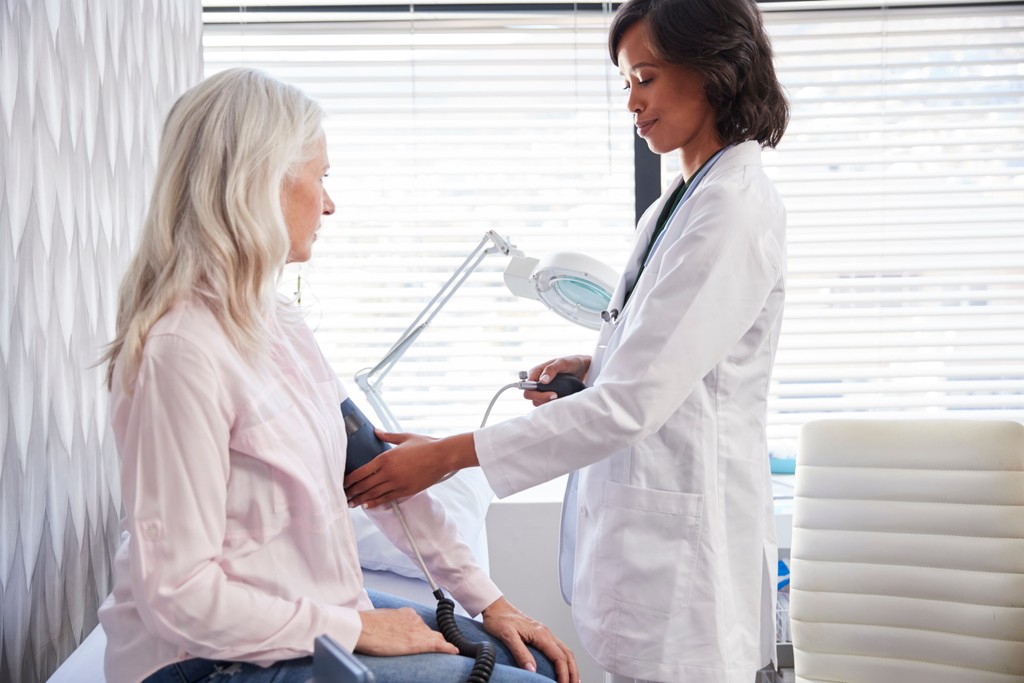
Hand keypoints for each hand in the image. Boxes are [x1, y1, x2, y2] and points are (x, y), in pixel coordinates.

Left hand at [344, 431, 475, 508]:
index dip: (349, 480)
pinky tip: (368, 505)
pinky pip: (387, 499)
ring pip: (374, 494)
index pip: (361, 472)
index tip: (342, 483)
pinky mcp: (406, 490)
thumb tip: (375, 431)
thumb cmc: (425, 444)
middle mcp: (388, 472)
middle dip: (352, 492)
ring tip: (351, 504)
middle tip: (342, 497)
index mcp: (385, 458)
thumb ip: (387, 435)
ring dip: (361, 499)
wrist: (443, 456)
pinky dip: (376, 502)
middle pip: (364, 485)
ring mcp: (397, 483)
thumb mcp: (404, 437)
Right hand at [356, 607, 458, 655]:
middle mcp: (415, 620)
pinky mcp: (419, 643)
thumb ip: (389, 624)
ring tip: (447, 652)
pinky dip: (448, 648)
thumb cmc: (366, 624)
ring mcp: (418, 631)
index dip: (423, 633)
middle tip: (437, 647)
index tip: (423, 638)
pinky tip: (454, 652)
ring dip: (440, 645)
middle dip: (434, 639)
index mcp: (406, 614)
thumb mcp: (380, 619)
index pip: (420, 624)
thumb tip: (386, 631)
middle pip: (430, 632)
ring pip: (436, 638)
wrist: (363, 628)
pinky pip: (439, 645)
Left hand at [481, 598, 578, 682]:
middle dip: (573, 672)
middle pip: (567, 654)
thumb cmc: (499, 619)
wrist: (495, 607)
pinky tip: (562, 668)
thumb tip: (532, 670)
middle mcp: (546, 633)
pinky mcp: (541, 635)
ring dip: (571, 667)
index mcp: (541, 634)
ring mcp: (545, 633)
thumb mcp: (507, 636)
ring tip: (572, 680)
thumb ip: (520, 652)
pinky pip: (558, 648)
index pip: (559, 657)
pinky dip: (564, 660)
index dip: (564, 673)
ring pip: (565, 651)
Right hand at [523, 355, 590, 406]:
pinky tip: (561, 398)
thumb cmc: (571, 362)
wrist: (583, 369)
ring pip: (538, 402)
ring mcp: (543, 390)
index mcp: (536, 372)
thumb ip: (552, 369)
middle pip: (530, 396)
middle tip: (556, 396)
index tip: (553, 393)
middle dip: (542, 398)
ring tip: (560, 396)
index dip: (536, 393)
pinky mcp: (549, 395)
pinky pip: (546, 404)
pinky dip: (553, 404)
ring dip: (548, 402)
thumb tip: (542, 380)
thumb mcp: (562, 363)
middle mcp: (537, 381)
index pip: (527, 387)